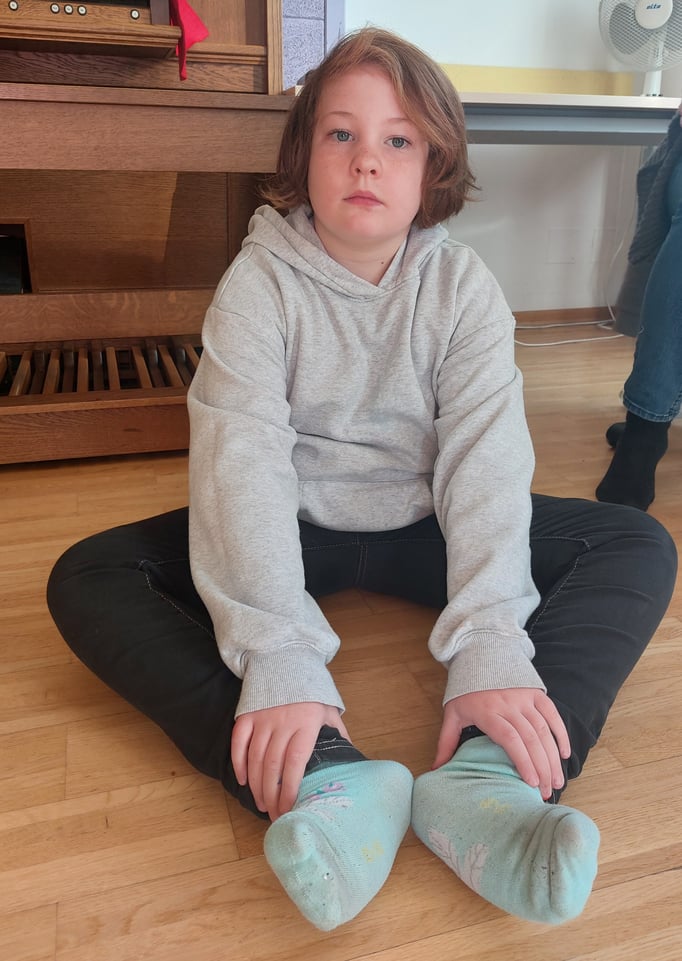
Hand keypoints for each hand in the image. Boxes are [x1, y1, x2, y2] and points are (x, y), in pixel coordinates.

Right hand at [231, 702, 349, 819]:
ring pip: (256, 759)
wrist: (287, 660)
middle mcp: (283, 724)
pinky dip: (239, 764)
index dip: (290, 789)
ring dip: (257, 786)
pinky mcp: (247, 715)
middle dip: (273, 795)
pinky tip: (243, 781)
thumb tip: (351, 760)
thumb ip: (338, 735)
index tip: (289, 809)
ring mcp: (262, 719)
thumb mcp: (330, 710)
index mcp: (306, 725)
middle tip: (274, 815)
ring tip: (261, 804)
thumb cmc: (311, 691)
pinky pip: (239, 743)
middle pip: (274, 767)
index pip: (295, 764)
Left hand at [434, 688, 569, 799]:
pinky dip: (561, 733)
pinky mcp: (535, 692)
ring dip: (553, 757)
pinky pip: (552, 714)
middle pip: (530, 738)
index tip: (531, 783)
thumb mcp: (452, 714)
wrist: (478, 655)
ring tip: (557, 781)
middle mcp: (508, 704)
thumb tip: (436, 770)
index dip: (522, 760)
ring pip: (544, 730)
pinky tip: (565, 754)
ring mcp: (524, 697)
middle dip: (542, 767)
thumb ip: (446, 743)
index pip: (509, 738)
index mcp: (487, 711)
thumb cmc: (465, 691)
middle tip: (547, 792)